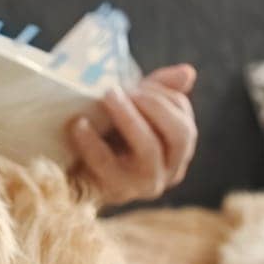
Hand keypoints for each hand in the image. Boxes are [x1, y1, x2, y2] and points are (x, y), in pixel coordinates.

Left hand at [66, 63, 198, 206]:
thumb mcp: (135, 110)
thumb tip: (187, 72)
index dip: (164, 96)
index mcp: (178, 150)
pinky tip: (79, 123)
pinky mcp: (116, 191)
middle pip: (180, 135)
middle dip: (155, 106)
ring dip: (128, 117)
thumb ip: (159, 89)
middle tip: (127, 90)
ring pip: (149, 148)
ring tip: (106, 96)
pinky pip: (107, 165)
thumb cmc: (110, 135)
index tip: (137, 86)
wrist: (76, 174)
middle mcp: (171, 170)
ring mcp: (146, 184)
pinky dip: (92, 142)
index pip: (185, 118)